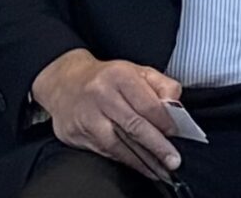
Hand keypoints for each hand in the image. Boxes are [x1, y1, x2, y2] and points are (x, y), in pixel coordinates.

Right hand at [32, 50, 184, 182]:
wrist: (65, 83)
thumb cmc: (105, 78)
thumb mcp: (136, 71)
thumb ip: (161, 85)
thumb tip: (175, 105)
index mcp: (120, 76)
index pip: (147, 103)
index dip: (164, 121)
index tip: (176, 133)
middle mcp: (101, 96)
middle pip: (133, 125)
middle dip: (156, 146)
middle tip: (172, 159)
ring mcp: (86, 117)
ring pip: (118, 143)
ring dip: (141, 160)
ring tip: (159, 169)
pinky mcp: (76, 134)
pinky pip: (104, 151)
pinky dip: (124, 160)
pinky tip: (138, 165)